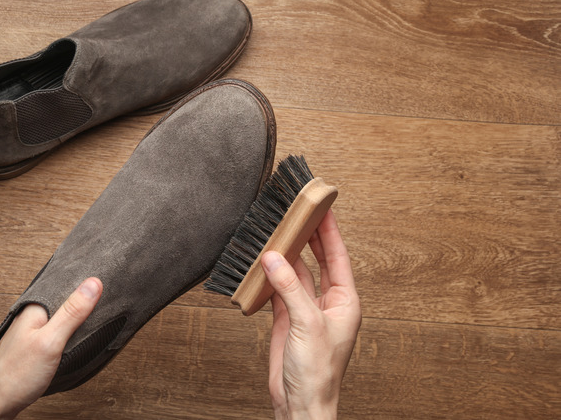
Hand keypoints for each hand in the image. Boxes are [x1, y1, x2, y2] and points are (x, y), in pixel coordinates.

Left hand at [0, 277, 102, 419]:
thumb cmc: (13, 376)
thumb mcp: (50, 341)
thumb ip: (72, 312)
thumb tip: (93, 283)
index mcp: (36, 308)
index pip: (68, 285)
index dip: (89, 283)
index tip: (113, 280)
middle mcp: (33, 317)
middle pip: (67, 302)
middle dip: (87, 301)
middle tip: (113, 299)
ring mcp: (33, 333)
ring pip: (63, 319)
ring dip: (80, 320)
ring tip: (101, 315)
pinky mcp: (34, 349)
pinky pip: (58, 334)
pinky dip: (72, 335)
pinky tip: (80, 338)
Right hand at [262, 210, 360, 419]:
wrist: (300, 402)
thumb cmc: (318, 372)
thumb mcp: (306, 323)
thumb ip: (289, 287)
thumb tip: (274, 257)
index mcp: (344, 301)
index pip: (337, 256)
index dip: (329, 231)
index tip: (322, 207)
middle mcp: (327, 303)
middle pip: (317, 260)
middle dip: (308, 237)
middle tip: (297, 212)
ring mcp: (305, 310)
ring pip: (295, 274)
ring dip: (285, 255)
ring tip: (275, 231)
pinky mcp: (286, 320)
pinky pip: (278, 290)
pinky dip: (269, 276)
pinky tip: (262, 262)